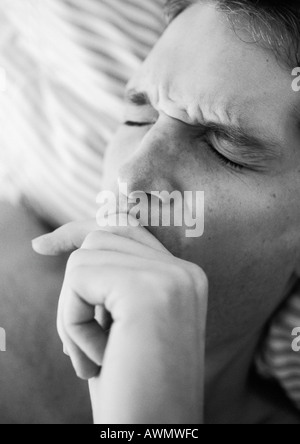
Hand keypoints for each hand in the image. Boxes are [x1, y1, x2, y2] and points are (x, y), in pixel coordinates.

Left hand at [33, 216, 207, 423]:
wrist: (154, 436)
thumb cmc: (132, 389)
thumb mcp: (120, 327)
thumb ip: (111, 282)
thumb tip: (74, 244)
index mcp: (183, 279)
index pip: (126, 231)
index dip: (80, 231)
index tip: (43, 246)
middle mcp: (184, 272)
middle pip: (100, 239)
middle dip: (74, 290)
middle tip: (82, 346)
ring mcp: (171, 277)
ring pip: (85, 258)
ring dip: (74, 312)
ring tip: (95, 357)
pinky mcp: (147, 289)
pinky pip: (80, 279)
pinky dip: (73, 322)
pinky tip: (99, 359)